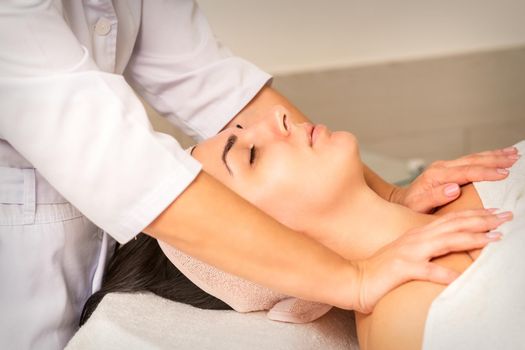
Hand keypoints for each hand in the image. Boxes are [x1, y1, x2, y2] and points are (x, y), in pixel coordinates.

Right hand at [352, 209, 511, 313]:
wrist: (355, 278)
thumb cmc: (382, 268)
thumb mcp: (408, 252)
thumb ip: (427, 246)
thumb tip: (450, 245)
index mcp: (417, 233)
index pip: (451, 220)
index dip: (475, 215)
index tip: (497, 212)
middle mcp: (415, 239)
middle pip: (452, 226)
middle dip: (481, 221)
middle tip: (505, 217)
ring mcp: (408, 252)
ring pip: (444, 242)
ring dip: (469, 239)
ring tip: (492, 238)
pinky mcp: (401, 269)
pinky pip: (425, 271)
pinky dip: (441, 273)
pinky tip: (456, 278)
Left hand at [390, 147, 519, 212]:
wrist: (401, 201)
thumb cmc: (410, 207)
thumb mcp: (418, 206)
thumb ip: (434, 197)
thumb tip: (453, 188)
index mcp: (436, 176)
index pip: (466, 172)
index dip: (486, 173)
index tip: (504, 174)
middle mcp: (441, 167)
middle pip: (472, 160)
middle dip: (495, 159)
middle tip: (516, 159)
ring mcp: (445, 166)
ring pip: (473, 158)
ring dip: (494, 155)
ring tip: (513, 153)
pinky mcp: (448, 168)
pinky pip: (470, 161)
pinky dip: (486, 157)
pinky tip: (498, 156)